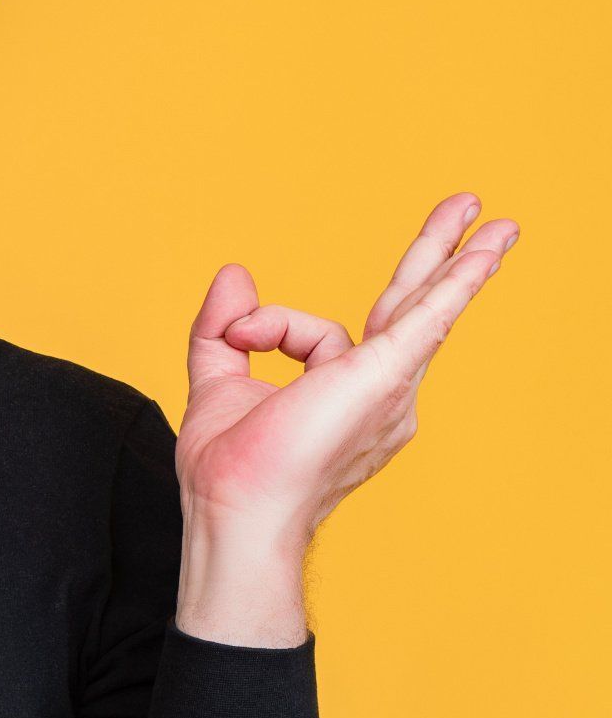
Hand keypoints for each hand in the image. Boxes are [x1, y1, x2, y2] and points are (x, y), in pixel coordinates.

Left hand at [179, 191, 518, 547]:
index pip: (317, 333)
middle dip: (440, 255)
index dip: (267, 325)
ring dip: (458, 260)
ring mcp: (389, 388)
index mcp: (345, 395)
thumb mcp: (218, 380)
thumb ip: (225, 327)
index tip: (240, 334)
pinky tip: (485, 256)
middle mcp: (380, 394)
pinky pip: (428, 318)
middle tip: (471, 207)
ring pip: (421, 306)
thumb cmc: (232, 473)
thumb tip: (236, 272)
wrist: (236, 511)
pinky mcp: (384, 377)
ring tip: (498, 220)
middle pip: (410, 305)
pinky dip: (456, 285)